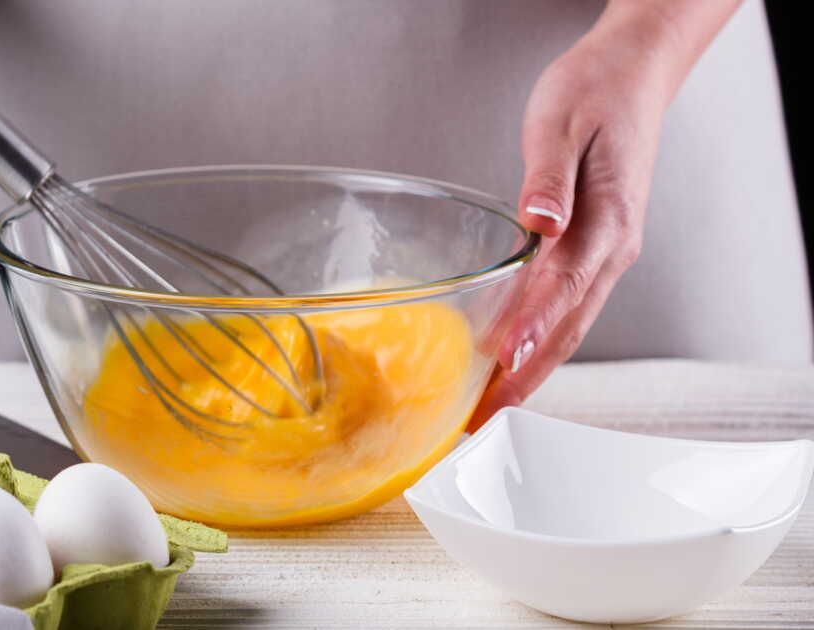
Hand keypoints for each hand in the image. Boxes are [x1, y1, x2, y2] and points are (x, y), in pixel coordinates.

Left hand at [470, 0, 740, 428]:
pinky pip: (569, 307)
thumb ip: (548, 178)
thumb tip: (540, 223)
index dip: (534, 328)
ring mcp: (608, 253)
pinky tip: (512, 358)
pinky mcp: (595, 250)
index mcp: (607, 219)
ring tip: (492, 407)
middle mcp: (613, 247)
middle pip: (570, 326)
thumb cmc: (593, 94)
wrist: (630, 76)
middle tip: (485, 418)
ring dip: (532, 368)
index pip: (566, 284)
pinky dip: (541, 340)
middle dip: (527, 376)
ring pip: (571, 325)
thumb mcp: (560, 124)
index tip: (504, 364)